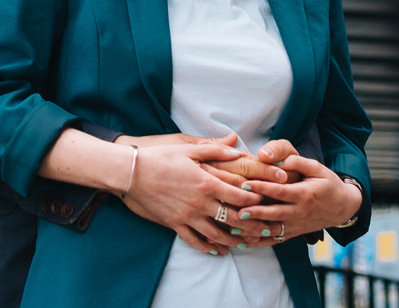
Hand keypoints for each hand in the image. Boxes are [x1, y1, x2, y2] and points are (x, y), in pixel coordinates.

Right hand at [118, 134, 264, 255]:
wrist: (130, 172)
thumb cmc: (159, 156)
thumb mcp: (187, 148)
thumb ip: (214, 149)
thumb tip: (236, 147)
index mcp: (207, 182)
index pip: (240, 196)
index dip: (257, 200)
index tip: (267, 202)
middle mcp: (200, 202)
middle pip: (234, 219)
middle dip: (254, 226)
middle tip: (268, 230)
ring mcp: (187, 216)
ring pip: (217, 234)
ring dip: (234, 241)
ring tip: (246, 244)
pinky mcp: (174, 224)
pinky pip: (194, 241)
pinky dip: (208, 248)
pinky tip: (217, 250)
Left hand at [238, 154, 361, 239]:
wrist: (343, 207)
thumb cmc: (328, 184)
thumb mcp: (318, 168)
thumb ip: (298, 162)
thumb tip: (279, 159)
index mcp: (305, 194)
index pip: (281, 192)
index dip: (263, 188)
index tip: (245, 184)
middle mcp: (300, 212)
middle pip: (275, 213)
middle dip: (255, 212)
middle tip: (236, 210)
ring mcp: (297, 225)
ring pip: (274, 230)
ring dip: (254, 230)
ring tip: (235, 227)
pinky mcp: (294, 233)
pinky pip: (276, 239)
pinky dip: (260, 242)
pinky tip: (244, 241)